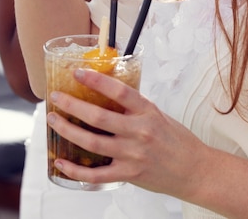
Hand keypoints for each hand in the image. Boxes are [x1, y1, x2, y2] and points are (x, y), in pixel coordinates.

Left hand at [46, 68, 209, 199]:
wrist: (194, 170)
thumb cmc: (177, 140)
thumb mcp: (158, 115)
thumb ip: (135, 108)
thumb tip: (108, 96)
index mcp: (148, 112)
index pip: (118, 91)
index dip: (96, 81)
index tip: (78, 73)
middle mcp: (139, 132)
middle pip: (98, 117)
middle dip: (72, 105)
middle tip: (56, 97)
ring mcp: (132, 155)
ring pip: (91, 142)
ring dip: (68, 131)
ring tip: (54, 121)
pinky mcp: (128, 175)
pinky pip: (95, 175)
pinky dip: (75, 170)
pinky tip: (61, 162)